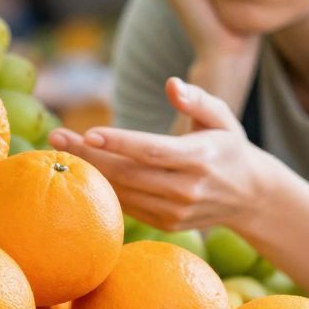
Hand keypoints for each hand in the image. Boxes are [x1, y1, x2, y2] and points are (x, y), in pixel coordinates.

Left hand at [48, 78, 282, 232]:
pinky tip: (83, 171)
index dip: (119, 143)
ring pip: (124, 192)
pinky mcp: (168, 224)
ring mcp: (176, 211)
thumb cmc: (229, 147)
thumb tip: (171, 84)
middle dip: (89, 155)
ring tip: (60, 151)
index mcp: (200, 158)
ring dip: (89, 172)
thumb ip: (198, 100)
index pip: (152, 151)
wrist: (252, 197)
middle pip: (129, 173)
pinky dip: (103, 189)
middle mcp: (187, 188)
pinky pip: (128, 206)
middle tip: (56, 136)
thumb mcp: (222, 117)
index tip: (88, 133)